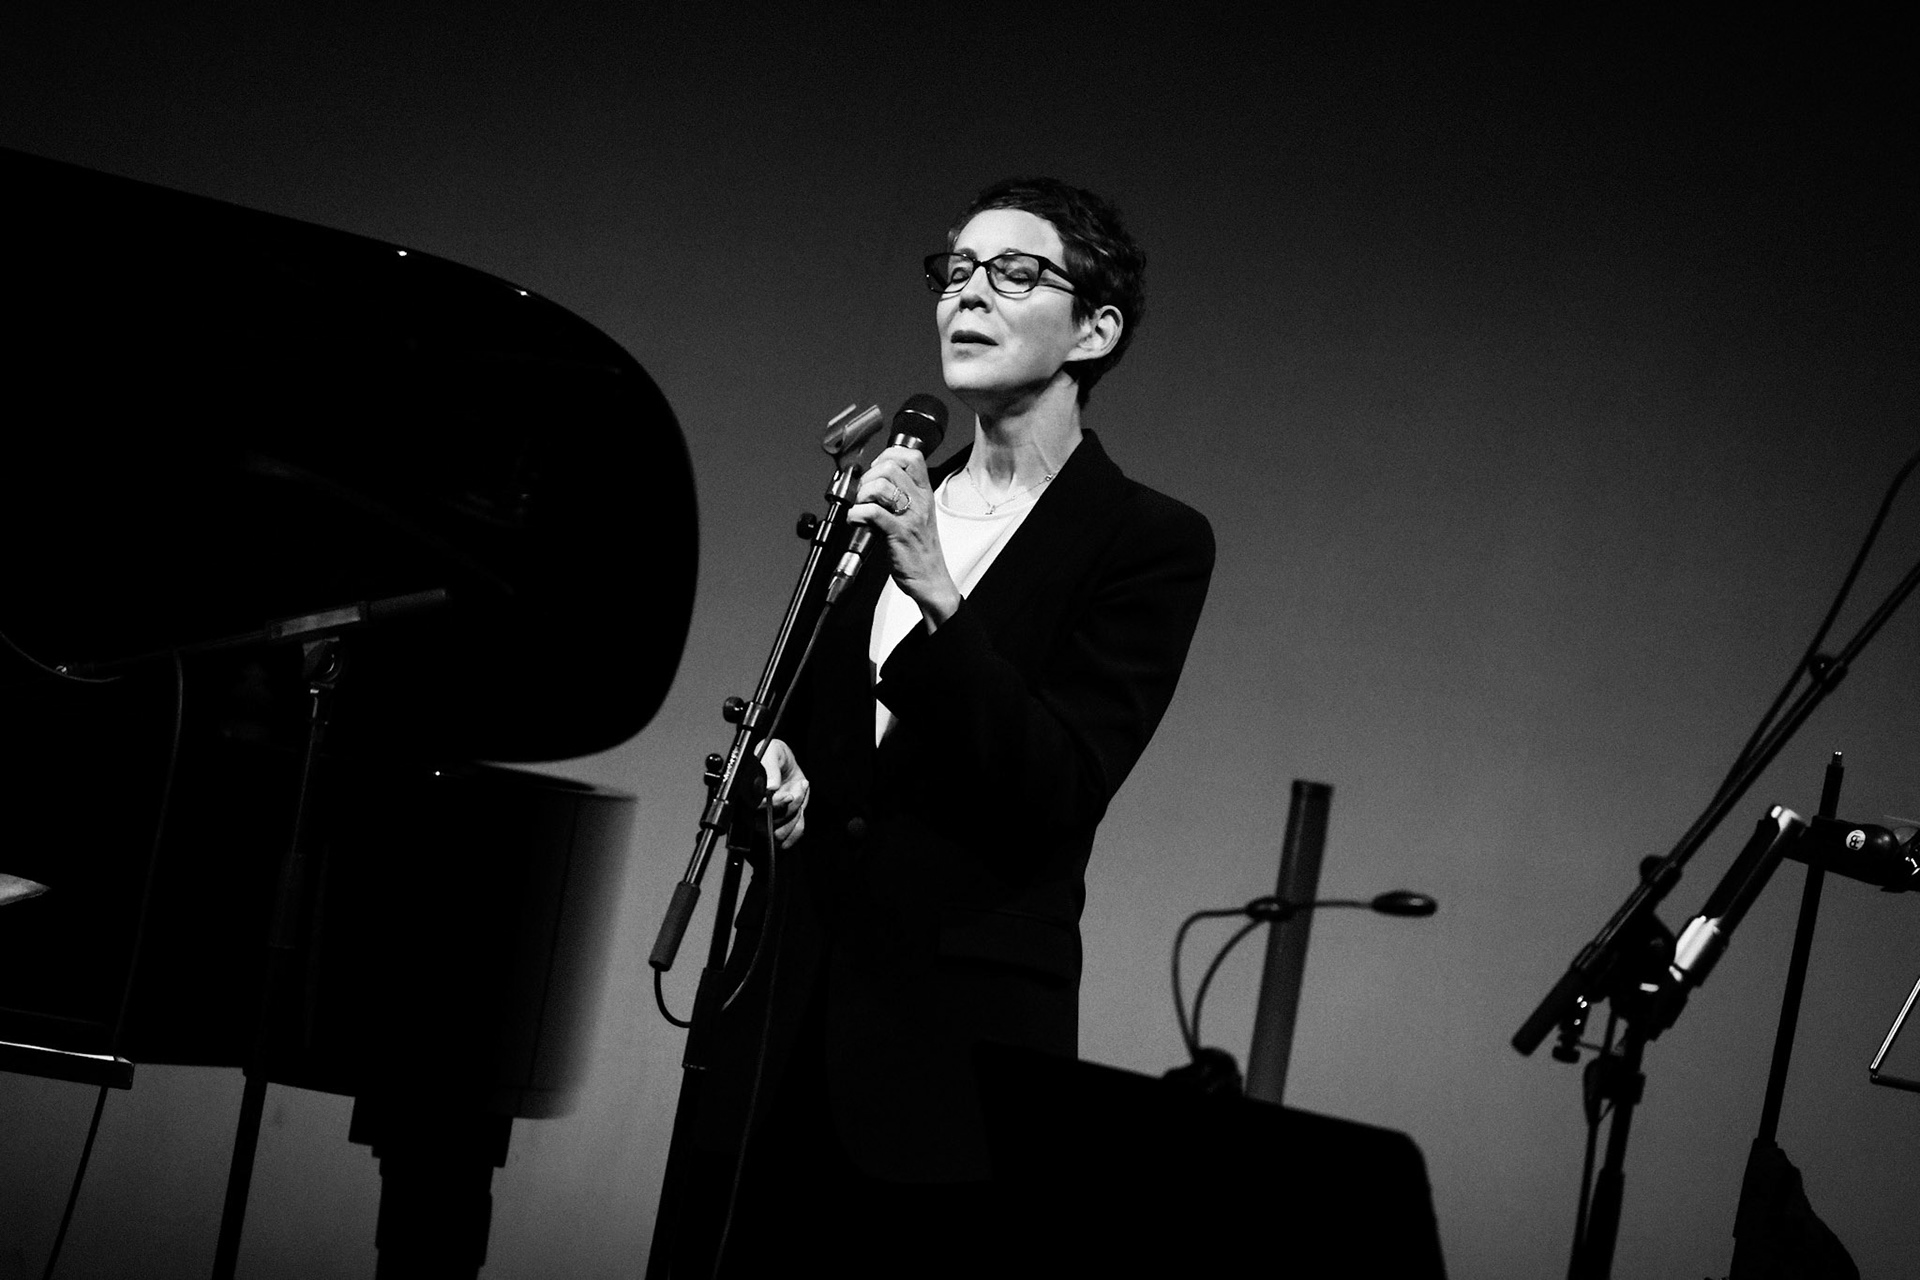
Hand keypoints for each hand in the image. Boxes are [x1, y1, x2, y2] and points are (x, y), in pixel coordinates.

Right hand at [757, 737, 807, 848]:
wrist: (786, 764)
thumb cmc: (775, 757)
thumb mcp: (773, 751)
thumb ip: (770, 765)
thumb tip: (770, 786)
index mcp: (746, 794)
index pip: (756, 809)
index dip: (775, 804)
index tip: (789, 794)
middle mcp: (752, 811)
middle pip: (768, 824)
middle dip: (788, 808)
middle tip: (795, 792)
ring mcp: (765, 821)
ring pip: (779, 834)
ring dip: (794, 815)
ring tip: (798, 794)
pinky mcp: (779, 826)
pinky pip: (787, 839)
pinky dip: (797, 827)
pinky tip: (800, 809)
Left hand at [849, 445, 960, 626]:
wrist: (932, 579)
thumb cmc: (921, 549)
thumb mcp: (919, 515)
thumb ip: (905, 495)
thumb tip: (877, 480)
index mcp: (925, 493)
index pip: (912, 456)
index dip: (888, 456)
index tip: (877, 470)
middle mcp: (920, 501)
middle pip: (891, 466)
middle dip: (869, 476)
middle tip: (865, 494)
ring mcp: (910, 516)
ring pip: (880, 486)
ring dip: (862, 495)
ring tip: (862, 507)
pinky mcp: (898, 533)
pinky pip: (872, 512)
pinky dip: (856, 514)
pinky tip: (857, 521)